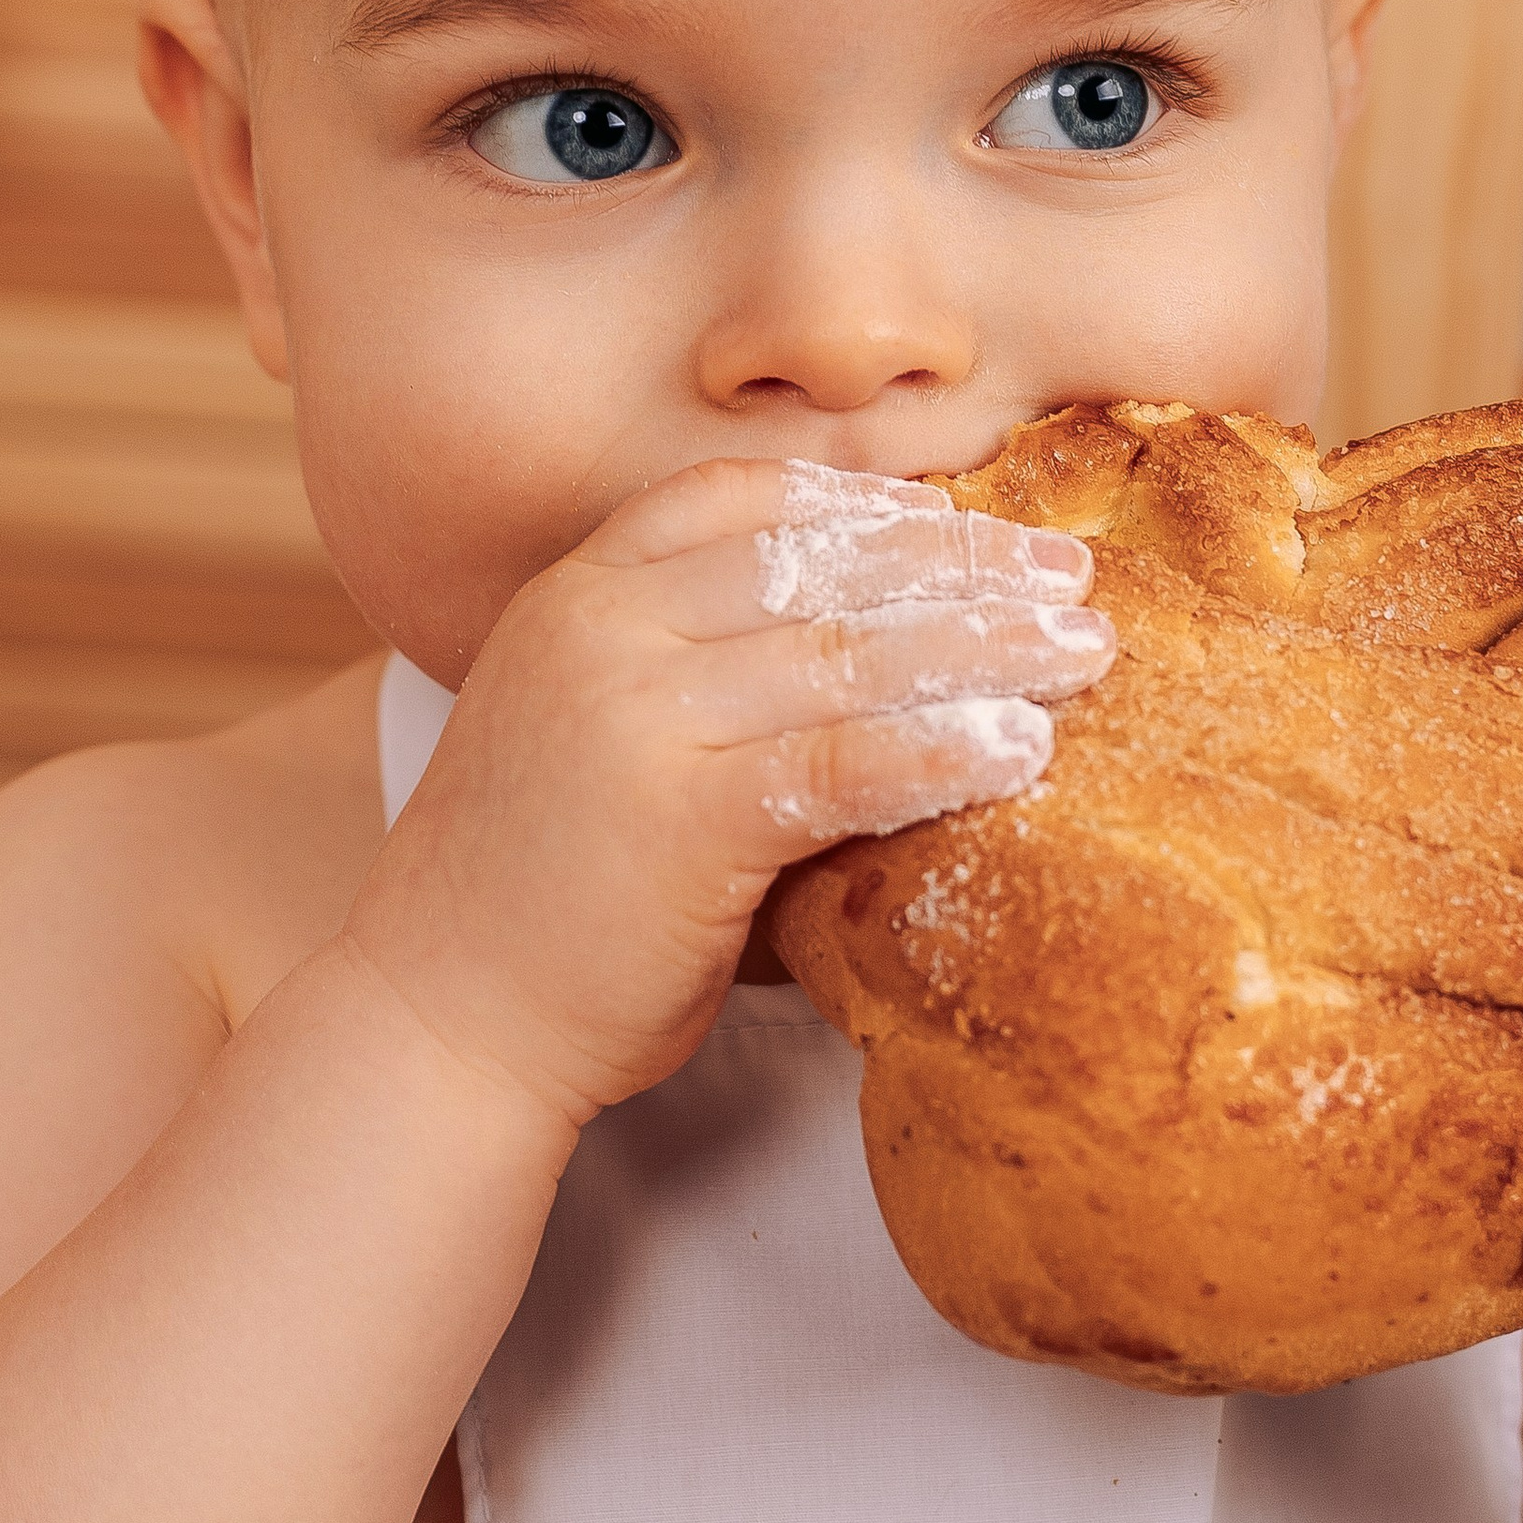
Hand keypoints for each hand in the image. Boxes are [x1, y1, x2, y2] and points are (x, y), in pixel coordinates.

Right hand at [342, 459, 1111, 1131]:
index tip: (961, 516)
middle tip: (1069, 573)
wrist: (439, 1022)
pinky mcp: (682, 816)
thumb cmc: (537, 894)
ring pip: (849, 652)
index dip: (864, 501)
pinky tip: (1021, 750)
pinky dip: (943, 748)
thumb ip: (694, 673)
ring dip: (984, 644)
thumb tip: (867, 644)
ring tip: (1083, 651)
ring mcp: (635, 716)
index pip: (740, 499)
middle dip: (959, 561)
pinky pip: (843, 763)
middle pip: (818, 561)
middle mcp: (600, 630)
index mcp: (576, 594)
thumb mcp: (592, 733)